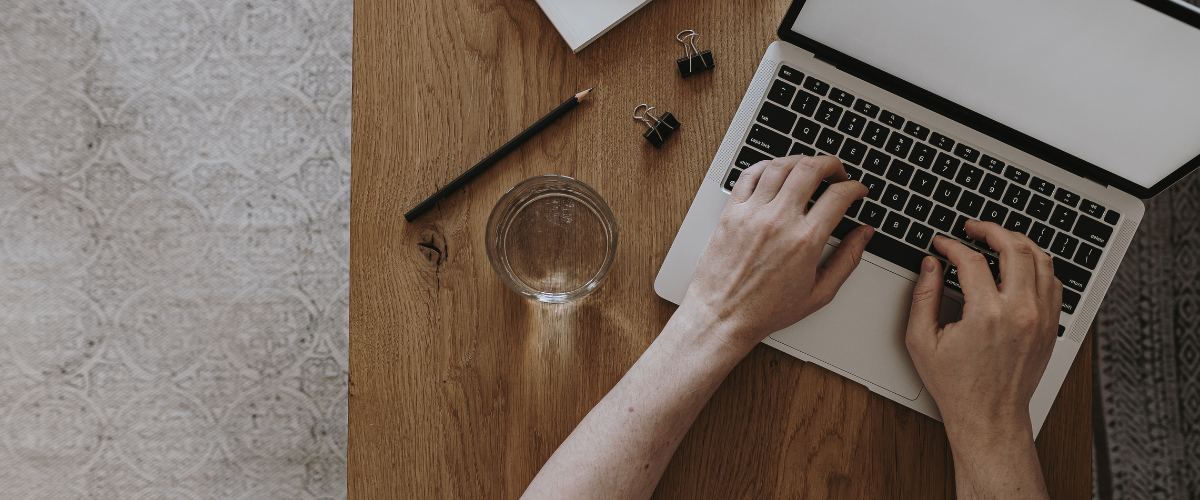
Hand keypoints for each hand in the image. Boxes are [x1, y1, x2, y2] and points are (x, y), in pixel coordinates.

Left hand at [679, 155, 873, 349]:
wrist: (722, 316)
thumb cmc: (766, 310)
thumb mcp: (819, 293)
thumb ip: (847, 260)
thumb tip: (864, 234)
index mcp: (804, 241)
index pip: (838, 195)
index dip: (855, 187)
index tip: (857, 190)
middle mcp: (778, 221)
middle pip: (811, 169)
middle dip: (831, 164)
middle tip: (837, 172)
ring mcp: (752, 214)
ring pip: (780, 166)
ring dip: (800, 161)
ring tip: (809, 169)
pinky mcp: (731, 212)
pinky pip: (749, 174)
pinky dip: (766, 166)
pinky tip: (775, 172)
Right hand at [905, 221, 1061, 441]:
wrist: (989, 417)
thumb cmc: (956, 386)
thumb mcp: (922, 342)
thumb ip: (924, 297)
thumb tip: (930, 265)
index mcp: (986, 315)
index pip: (972, 260)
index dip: (952, 245)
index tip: (941, 244)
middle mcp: (1019, 312)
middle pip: (1014, 248)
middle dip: (991, 230)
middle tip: (974, 228)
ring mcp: (1041, 318)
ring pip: (1041, 259)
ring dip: (1018, 242)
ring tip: (998, 239)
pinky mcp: (1050, 326)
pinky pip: (1053, 282)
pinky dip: (1038, 265)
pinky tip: (1020, 263)